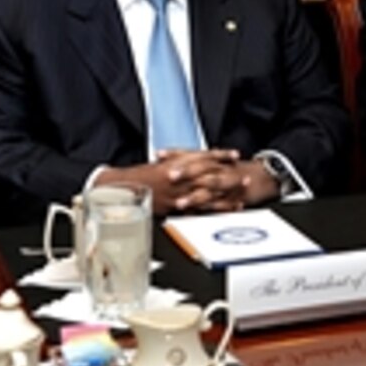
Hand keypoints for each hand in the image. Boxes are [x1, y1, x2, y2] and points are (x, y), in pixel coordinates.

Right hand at [96, 149, 244, 214]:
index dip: (220, 155)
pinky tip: (226, 210)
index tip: (234, 155)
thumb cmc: (139, 177)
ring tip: (242, 194)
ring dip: (226, 194)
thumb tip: (195, 158)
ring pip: (207, 192)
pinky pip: (198, 209)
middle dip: (229, 176)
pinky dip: (214, 209)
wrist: (120, 190)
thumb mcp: (160, 163)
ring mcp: (178, 193)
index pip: (203, 156)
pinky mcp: (175, 208)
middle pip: (209, 175)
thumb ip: (178, 160)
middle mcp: (179, 177)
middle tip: (245, 177)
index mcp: (176, 163)